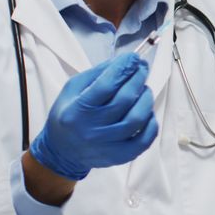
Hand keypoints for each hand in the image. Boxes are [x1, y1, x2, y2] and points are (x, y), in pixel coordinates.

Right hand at [29, 52, 158, 179]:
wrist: (62, 152)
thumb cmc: (69, 115)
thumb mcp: (73, 89)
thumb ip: (98, 73)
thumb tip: (124, 62)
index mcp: (77, 110)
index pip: (106, 85)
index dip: (123, 68)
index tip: (133, 57)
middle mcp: (92, 129)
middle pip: (125, 99)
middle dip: (137, 78)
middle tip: (141, 68)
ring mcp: (108, 145)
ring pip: (137, 118)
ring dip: (146, 98)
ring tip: (143, 89)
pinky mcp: (120, 156)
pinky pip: (145, 139)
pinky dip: (151, 122)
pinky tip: (146, 112)